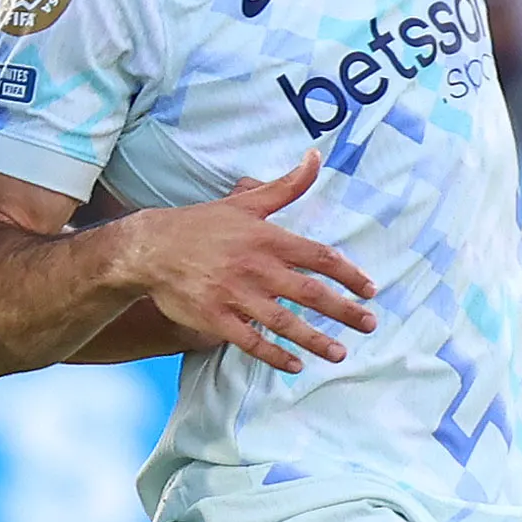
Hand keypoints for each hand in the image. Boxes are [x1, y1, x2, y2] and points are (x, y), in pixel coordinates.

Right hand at [114, 152, 377, 374]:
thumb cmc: (202, 224)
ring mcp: (235, 295)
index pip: (318, 257)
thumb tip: (316, 157)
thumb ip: (286, 186)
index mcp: (267, 238)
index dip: (348, 274)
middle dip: (343, 311)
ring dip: (315, 340)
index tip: (370, 289)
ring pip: (284, 322)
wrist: (151, 248)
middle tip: (369, 324)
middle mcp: (255, 267)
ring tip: (340, 353)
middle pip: (309, 293)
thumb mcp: (246, 201)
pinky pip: (250, 341)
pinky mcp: (215, 318)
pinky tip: (295, 365)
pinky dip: (274, 354)